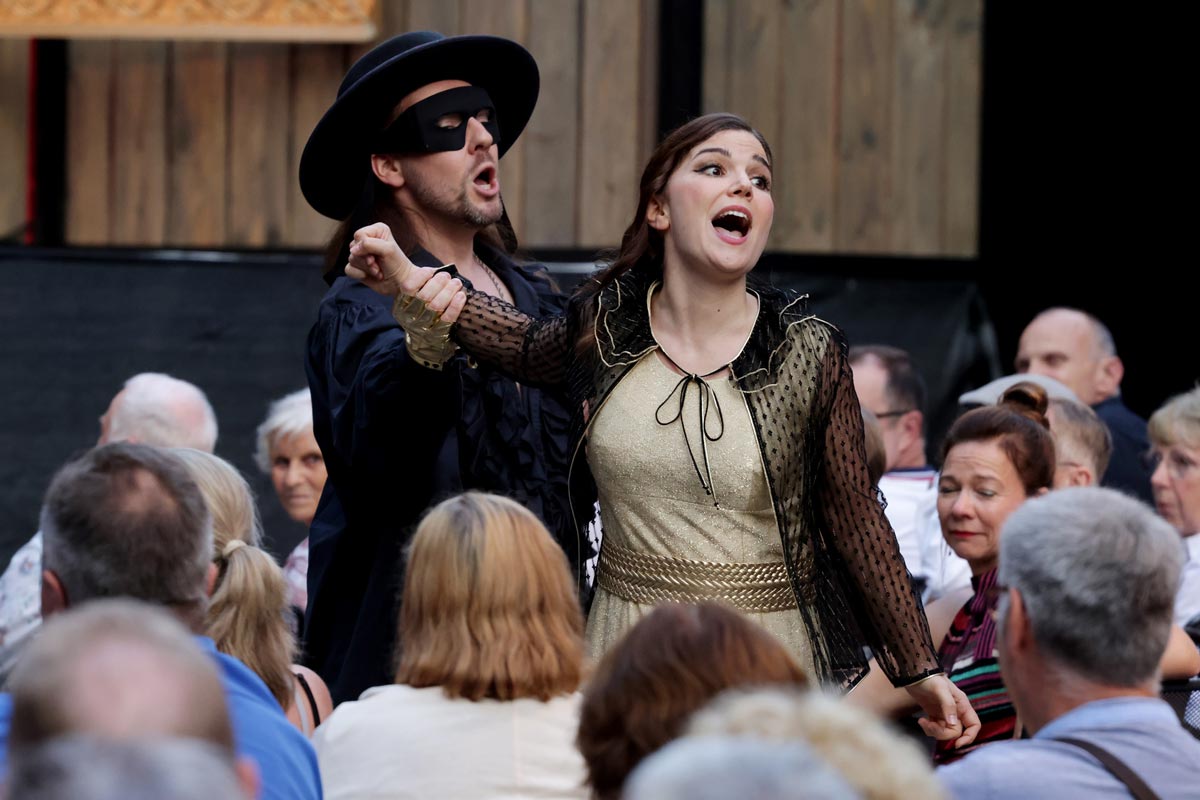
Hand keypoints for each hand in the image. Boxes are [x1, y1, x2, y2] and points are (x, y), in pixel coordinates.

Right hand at [344, 223, 465, 323]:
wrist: (400, 283)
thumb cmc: (397, 264)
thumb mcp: (387, 249)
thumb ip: (368, 244)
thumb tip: (352, 250)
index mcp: (376, 231)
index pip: (359, 235)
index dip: (365, 246)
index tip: (378, 254)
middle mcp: (367, 240)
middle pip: (353, 247)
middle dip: (366, 259)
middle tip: (379, 264)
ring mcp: (361, 254)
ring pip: (351, 259)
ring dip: (366, 268)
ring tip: (378, 270)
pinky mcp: (358, 267)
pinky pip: (348, 269)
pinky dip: (359, 274)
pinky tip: (371, 275)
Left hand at [904, 674, 979, 748]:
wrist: (914, 674)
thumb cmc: (930, 678)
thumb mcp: (940, 689)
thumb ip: (948, 705)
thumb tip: (953, 724)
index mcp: (962, 705)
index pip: (974, 725)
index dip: (969, 737)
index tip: (957, 744)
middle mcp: (956, 711)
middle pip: (956, 732)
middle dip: (943, 733)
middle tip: (930, 726)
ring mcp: (944, 714)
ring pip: (944, 732)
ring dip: (933, 731)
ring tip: (922, 722)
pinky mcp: (934, 715)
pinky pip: (935, 729)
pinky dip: (928, 728)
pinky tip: (921, 720)